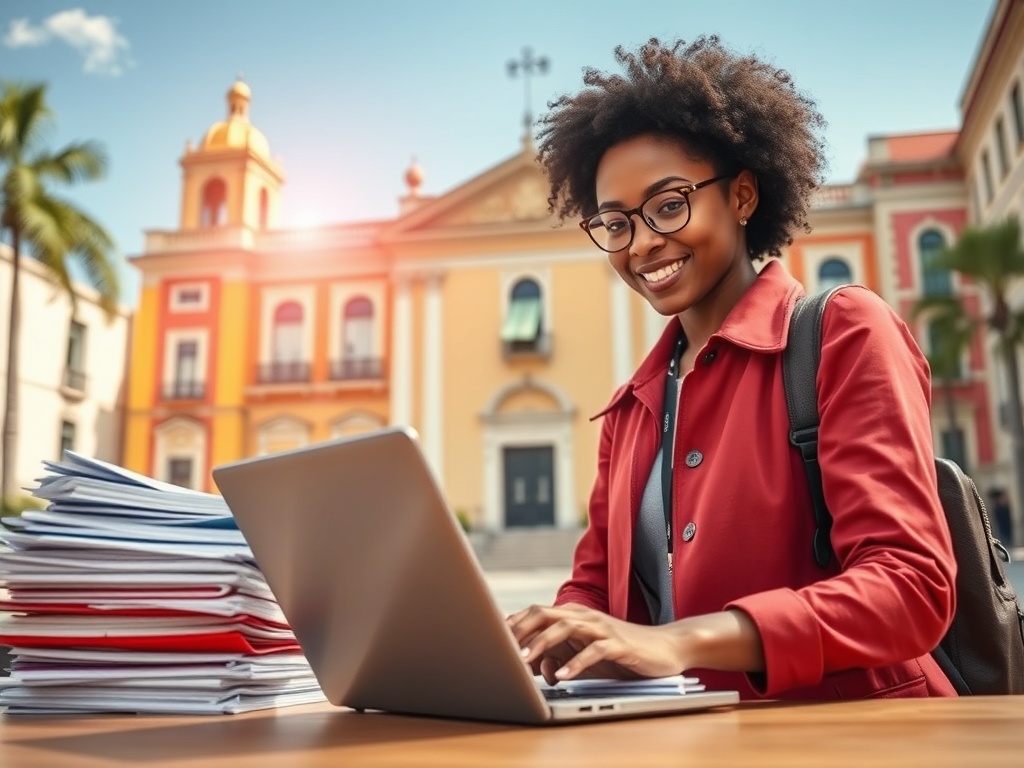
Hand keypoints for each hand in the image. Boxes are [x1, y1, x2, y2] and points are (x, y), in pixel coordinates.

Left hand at [506, 603, 685, 683]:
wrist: (666, 648)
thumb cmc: (622, 652)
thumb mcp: (585, 656)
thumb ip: (560, 657)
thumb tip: (538, 668)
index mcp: (572, 616)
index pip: (535, 614)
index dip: (513, 624)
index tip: (491, 640)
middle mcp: (584, 617)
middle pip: (544, 614)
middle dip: (520, 629)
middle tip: (500, 648)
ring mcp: (601, 628)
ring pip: (565, 628)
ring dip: (541, 644)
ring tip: (523, 661)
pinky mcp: (618, 644)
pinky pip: (594, 651)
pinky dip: (577, 663)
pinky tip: (564, 676)